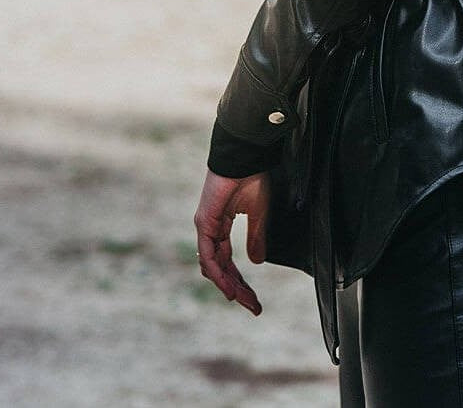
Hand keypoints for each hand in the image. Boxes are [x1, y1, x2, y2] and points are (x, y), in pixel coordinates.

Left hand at [194, 169, 268, 315]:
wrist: (245, 156)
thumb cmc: (252, 177)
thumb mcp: (258, 213)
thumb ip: (256, 237)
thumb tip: (256, 262)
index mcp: (221, 226)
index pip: (228, 262)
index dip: (240, 281)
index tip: (254, 300)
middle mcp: (210, 230)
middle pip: (221, 269)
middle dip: (237, 289)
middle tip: (254, 307)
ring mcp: (205, 227)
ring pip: (213, 266)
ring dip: (228, 286)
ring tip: (244, 301)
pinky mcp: (204, 223)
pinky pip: (210, 256)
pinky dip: (219, 273)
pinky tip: (230, 287)